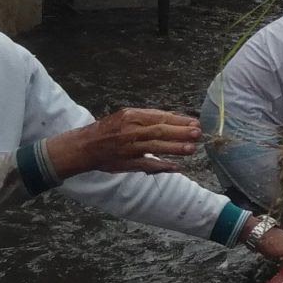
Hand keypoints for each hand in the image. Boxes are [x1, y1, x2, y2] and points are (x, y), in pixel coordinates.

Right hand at [46, 109, 202, 177]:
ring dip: (175, 148)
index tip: (194, 122)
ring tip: (191, 148)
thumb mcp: (126, 116)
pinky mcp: (126, 163)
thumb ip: (148, 117)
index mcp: (131, 116)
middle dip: (180, 133)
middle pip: (159, 131)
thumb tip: (173, 118)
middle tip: (197, 133)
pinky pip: (147, 165)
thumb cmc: (109, 129)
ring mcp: (128, 148)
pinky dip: (162, 166)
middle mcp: (130, 131)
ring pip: (155, 148)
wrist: (85, 146)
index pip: (159, 117)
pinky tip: (176, 167)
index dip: (178, 120)